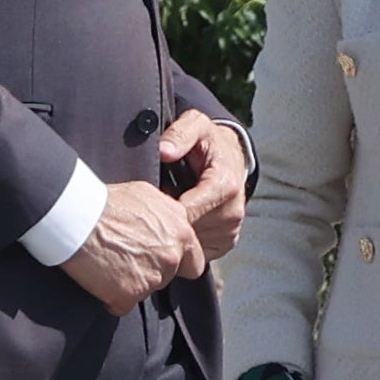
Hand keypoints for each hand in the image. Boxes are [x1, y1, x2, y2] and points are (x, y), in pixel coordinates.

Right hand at [61, 178, 206, 311]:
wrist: (78, 217)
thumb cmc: (107, 201)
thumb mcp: (147, 195)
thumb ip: (165, 215)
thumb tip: (166, 223)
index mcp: (181, 231)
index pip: (194, 262)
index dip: (178, 263)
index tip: (161, 260)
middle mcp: (172, 255)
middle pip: (168, 278)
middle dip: (151, 273)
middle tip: (126, 259)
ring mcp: (153, 277)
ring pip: (146, 291)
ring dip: (130, 284)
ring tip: (108, 264)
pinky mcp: (130, 294)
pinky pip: (122, 305)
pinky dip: (111, 297)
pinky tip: (98, 278)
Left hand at [160, 115, 250, 260]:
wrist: (230, 158)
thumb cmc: (208, 142)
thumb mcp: (195, 126)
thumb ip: (180, 134)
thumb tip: (164, 151)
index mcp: (225, 185)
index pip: (188, 210)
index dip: (164, 209)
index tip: (146, 205)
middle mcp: (233, 211)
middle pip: (189, 231)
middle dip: (167, 223)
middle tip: (149, 212)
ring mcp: (231, 230)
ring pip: (192, 246)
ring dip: (174, 235)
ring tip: (160, 218)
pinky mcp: (225, 242)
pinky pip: (198, 253)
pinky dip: (184, 244)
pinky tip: (173, 227)